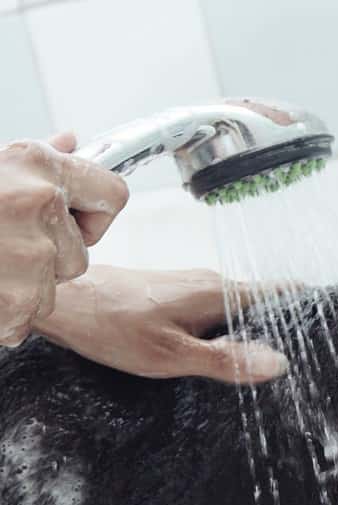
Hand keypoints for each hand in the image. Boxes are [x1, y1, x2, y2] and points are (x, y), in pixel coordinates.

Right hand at [0, 132, 128, 346]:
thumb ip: (36, 160)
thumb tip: (72, 142)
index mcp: (38, 166)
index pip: (114, 195)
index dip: (93, 212)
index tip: (72, 218)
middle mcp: (39, 206)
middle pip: (80, 253)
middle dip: (48, 255)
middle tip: (0, 242)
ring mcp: (27, 257)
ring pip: (53, 288)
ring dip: (23, 285)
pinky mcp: (13, 303)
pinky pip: (26, 317)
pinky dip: (4, 313)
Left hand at [31, 266, 289, 383]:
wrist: (66, 302)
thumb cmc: (111, 326)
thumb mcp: (171, 355)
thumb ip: (226, 360)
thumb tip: (278, 364)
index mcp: (219, 293)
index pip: (283, 294)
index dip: (308, 309)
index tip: (327, 329)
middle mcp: (211, 282)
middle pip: (264, 303)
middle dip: (282, 327)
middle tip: (298, 359)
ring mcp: (193, 285)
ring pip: (238, 307)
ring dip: (252, 329)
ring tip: (261, 360)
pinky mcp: (177, 292)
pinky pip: (217, 309)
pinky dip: (228, 328)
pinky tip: (219, 351)